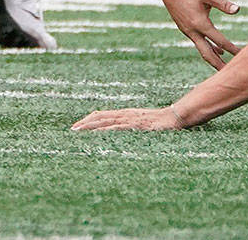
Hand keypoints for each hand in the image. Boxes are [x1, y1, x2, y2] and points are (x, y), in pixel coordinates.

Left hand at [72, 106, 186, 131]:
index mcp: (125, 113)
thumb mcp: (142, 124)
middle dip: (85, 123)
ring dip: (91, 126)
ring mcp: (130, 119)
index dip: (89, 120)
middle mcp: (125, 114)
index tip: (77, 126)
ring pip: (106, 121)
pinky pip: (118, 127)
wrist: (175, 117)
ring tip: (78, 131)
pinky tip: (98, 133)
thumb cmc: (160, 123)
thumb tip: (120, 132)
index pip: (102, 115)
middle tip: (72, 129)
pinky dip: (106, 130)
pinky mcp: (137, 125)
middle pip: (101, 117)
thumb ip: (131, 126)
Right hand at [157, 0, 240, 69]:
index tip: (242, 55)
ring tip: (225, 68)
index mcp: (200, 23)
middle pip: (207, 54)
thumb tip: (237, 10)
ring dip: (214, 59)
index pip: (219, 41)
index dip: (232, 48)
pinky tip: (218, 51)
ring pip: (202, 50)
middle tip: (230, 75)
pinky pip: (198, 43)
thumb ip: (223, 4)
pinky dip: (208, 48)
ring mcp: (188, 31)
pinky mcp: (186, 29)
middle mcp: (193, 31)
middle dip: (219, 65)